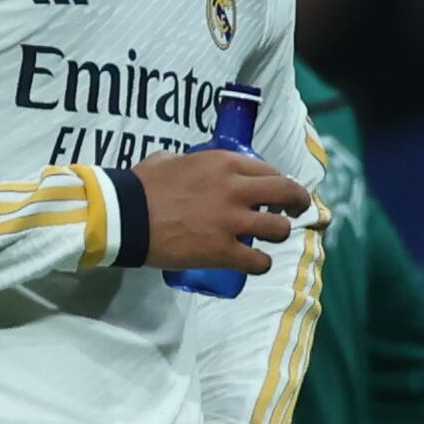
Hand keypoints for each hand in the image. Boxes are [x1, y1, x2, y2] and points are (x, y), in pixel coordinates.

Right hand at [136, 149, 309, 274]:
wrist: (126, 216)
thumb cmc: (143, 186)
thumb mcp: (169, 159)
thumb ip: (188, 161)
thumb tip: (189, 165)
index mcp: (225, 163)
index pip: (270, 170)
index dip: (278, 182)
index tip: (276, 191)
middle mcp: (236, 190)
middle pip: (287, 193)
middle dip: (298, 202)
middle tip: (295, 211)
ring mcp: (232, 222)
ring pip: (280, 229)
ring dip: (278, 234)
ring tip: (270, 238)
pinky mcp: (224, 252)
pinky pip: (259, 261)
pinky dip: (261, 264)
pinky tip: (255, 263)